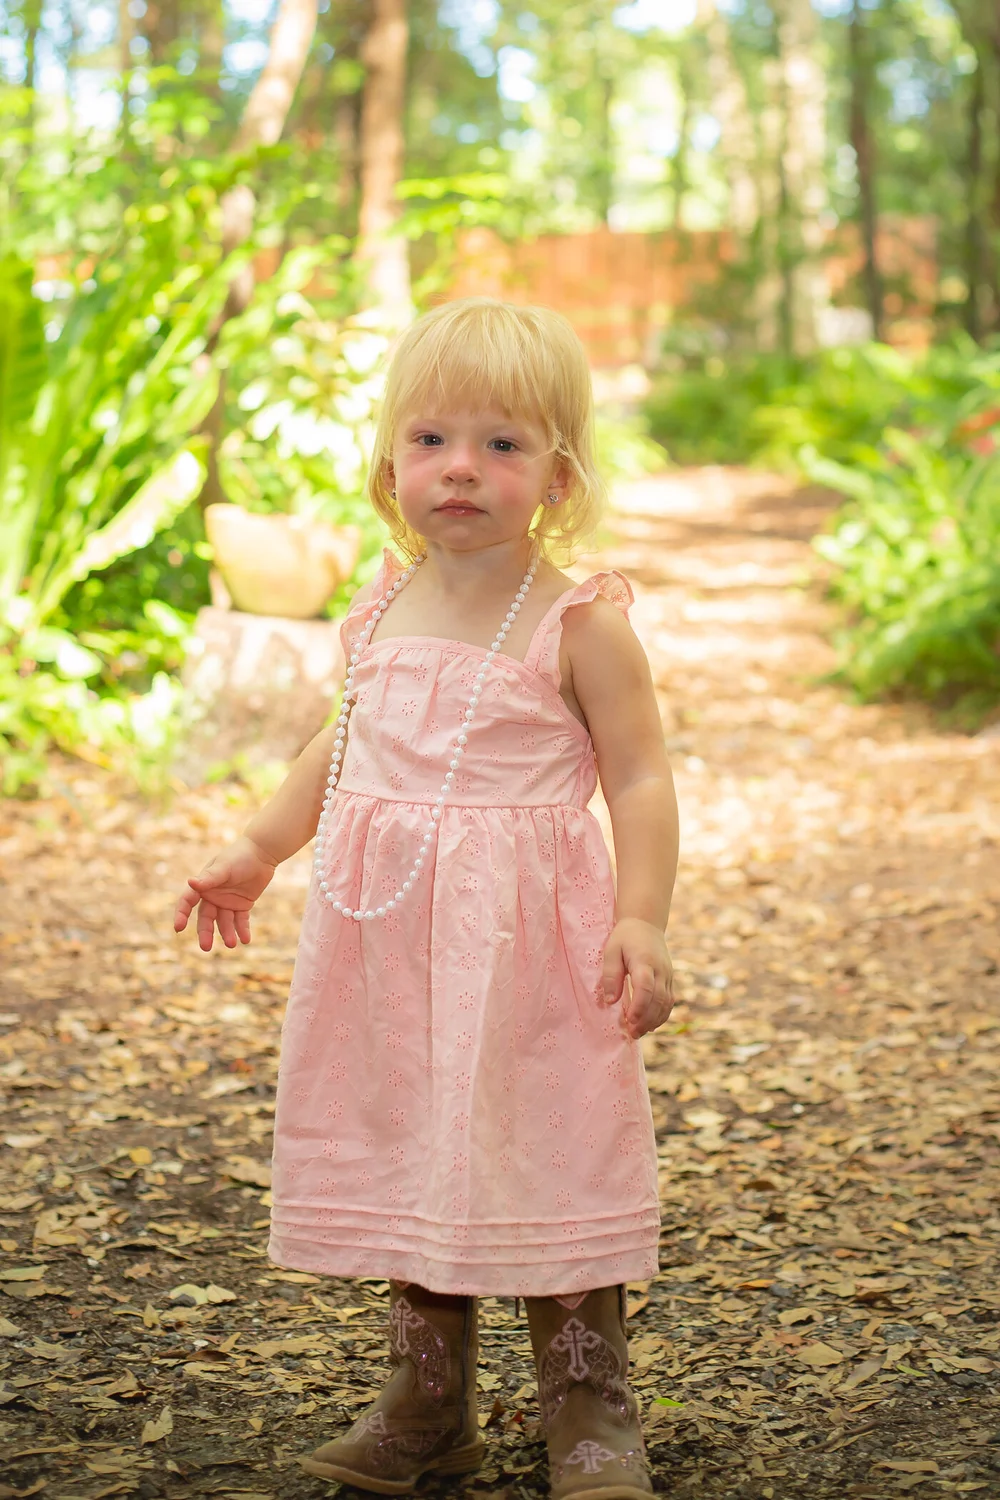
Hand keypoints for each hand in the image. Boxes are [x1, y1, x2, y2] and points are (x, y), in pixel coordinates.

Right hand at [173, 836, 277, 951]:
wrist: (262, 853)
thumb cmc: (239, 856)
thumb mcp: (224, 867)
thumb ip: (209, 878)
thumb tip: (190, 883)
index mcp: (203, 885)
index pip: (187, 902)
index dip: (181, 914)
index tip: (178, 927)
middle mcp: (212, 896)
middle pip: (206, 918)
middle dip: (205, 932)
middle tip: (206, 947)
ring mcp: (227, 902)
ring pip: (224, 922)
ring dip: (227, 933)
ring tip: (232, 944)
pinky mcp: (242, 905)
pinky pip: (241, 920)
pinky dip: (242, 930)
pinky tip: (245, 940)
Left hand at [601, 918, 674, 1039]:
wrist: (646, 924)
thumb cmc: (625, 937)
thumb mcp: (611, 950)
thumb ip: (610, 975)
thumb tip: (610, 1001)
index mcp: (645, 961)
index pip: (646, 987)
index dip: (639, 1006)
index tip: (629, 1021)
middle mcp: (661, 969)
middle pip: (658, 999)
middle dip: (646, 1019)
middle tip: (632, 1034)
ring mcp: (668, 975)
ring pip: (667, 1003)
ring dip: (654, 1021)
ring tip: (638, 1033)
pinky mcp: (670, 979)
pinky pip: (670, 1001)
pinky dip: (662, 1015)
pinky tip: (650, 1025)